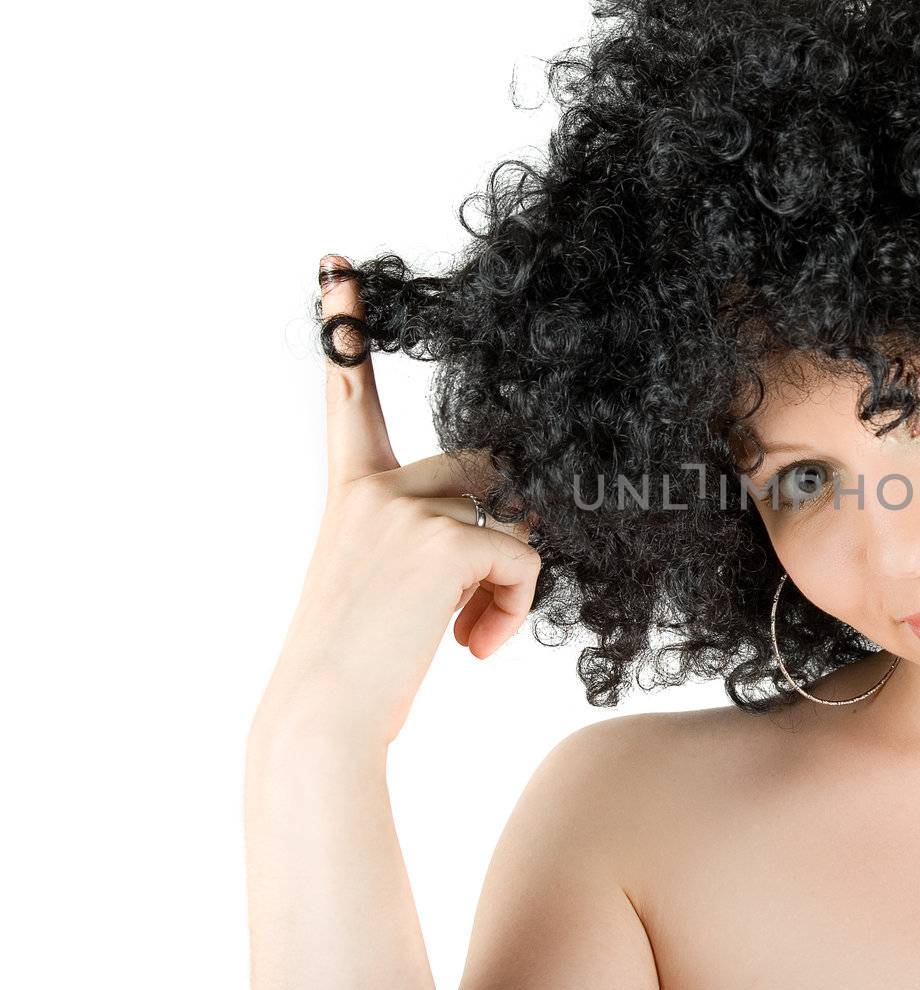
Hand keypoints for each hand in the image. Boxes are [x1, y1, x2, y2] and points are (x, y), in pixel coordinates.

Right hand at [251, 255, 542, 752]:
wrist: (321, 724)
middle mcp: (372, 487)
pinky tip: (475, 647)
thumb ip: (442, 536)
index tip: (338, 265)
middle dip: (507, 531)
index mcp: (352, 492)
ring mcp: (402, 509)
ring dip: (512, 581)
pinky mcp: (439, 542)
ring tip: (472, 635)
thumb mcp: (394, 585)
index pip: (352, 397)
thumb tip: (527, 520)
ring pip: (514, 516)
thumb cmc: (360, 667)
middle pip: (487, 470)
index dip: (345, 328)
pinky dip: (518, 603)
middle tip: (478, 611)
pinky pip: (524, 554)